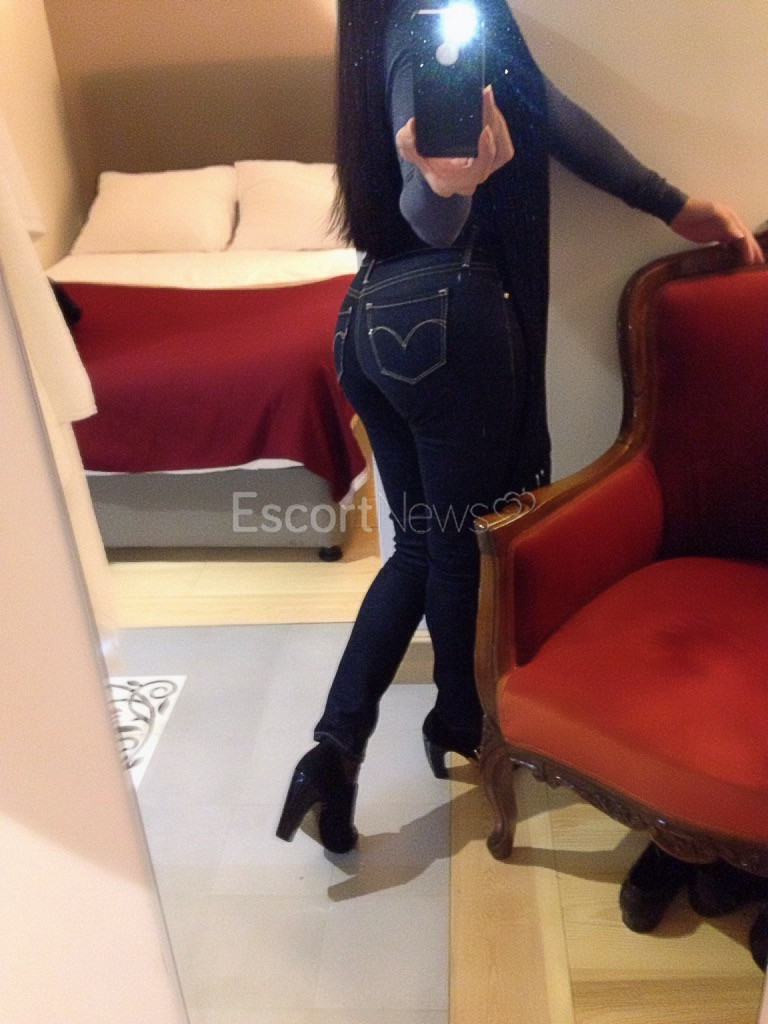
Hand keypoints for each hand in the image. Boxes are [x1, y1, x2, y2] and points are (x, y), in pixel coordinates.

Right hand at [396, 85, 513, 197]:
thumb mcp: (410, 149)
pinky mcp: (493, 157)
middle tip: (485, 95)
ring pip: (503, 147)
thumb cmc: (424, 158)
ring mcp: (486, 169)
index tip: (485, 129)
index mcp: (454, 181)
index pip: (478, 170)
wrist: (436, 166)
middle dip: (493, 122)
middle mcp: (473, 179)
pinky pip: (503, 143)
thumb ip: (407, 141)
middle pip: (496, 153)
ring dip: (497, 120)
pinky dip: (498, 122)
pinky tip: (489, 104)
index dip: (485, 151)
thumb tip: (412, 126)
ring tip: (486, 96)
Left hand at [669, 199, 764, 264]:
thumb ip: (728, 224)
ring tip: (749, 262)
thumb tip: (741, 236)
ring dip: (743, 251)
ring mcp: (720, 231)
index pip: (745, 236)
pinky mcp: (712, 236)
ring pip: (736, 242)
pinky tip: (731, 256)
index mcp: (732, 219)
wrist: (678, 213)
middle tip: (758, 263)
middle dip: (752, 250)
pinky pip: (725, 244)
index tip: (753, 260)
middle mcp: (729, 225)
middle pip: (743, 239)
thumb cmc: (697, 210)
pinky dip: (730, 250)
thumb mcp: (714, 213)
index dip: (750, 248)